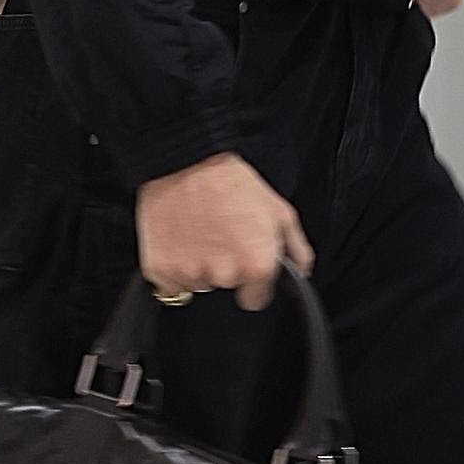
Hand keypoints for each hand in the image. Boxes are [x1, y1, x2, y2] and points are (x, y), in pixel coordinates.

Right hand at [136, 154, 313, 312]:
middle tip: (221, 235)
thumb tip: (301, 271)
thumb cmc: (230, 182)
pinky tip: (180, 239)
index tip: (245, 264)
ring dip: (199, 266)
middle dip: (226, 268)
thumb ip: (296, 248)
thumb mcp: (278, 209)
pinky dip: (174, 266)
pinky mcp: (161, 269)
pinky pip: (171, 281)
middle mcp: (225, 275)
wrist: (184, 163)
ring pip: (198, 284)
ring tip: (199, 231)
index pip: (256, 300)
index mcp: (257, 265)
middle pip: (226, 287)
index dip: (253, 283)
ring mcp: (191, 274)